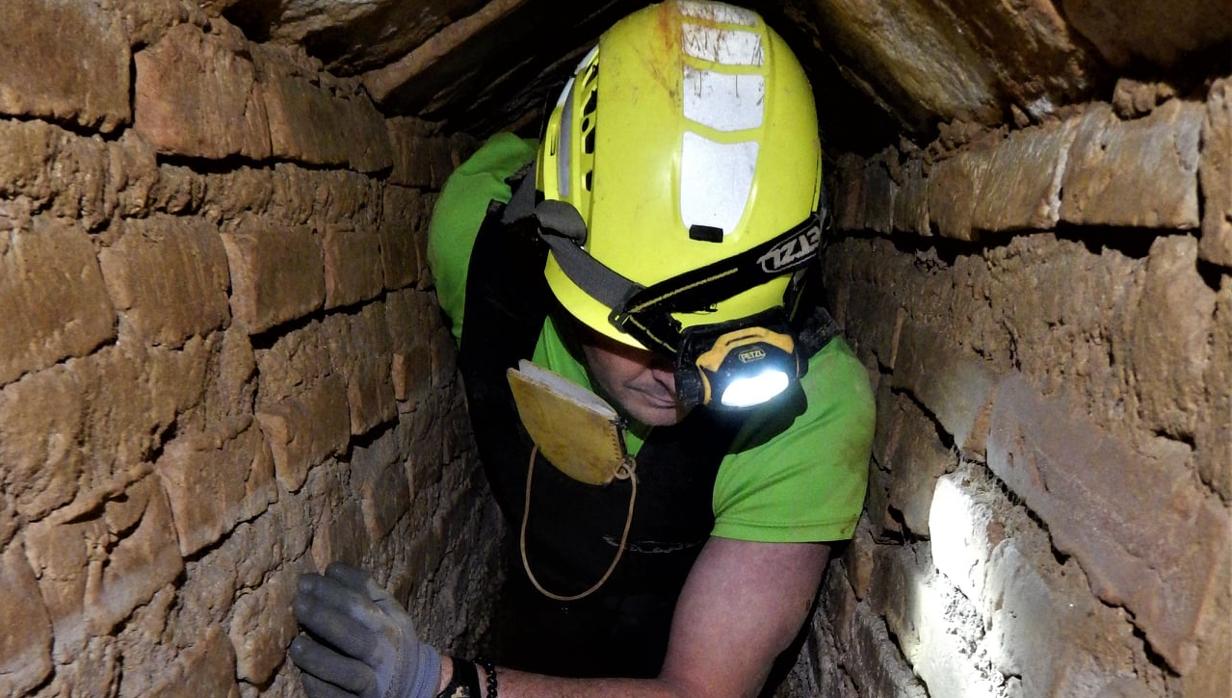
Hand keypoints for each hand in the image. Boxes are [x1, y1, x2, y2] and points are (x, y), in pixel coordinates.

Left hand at [290, 562, 440, 697]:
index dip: (335, 589)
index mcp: (394, 624)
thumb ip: (366, 593)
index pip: (366, 602)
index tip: (308, 580)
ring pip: (348, 672)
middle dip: (324, 617)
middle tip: (298, 602)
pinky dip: (319, 685)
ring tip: (296, 645)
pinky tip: (305, 674)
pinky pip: (336, 697)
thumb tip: (331, 569)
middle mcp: (387, 653)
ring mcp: (376, 682)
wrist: (412, 688)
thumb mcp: (389, 616)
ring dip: (318, 657)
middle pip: (355, 634)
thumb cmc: (390, 644)